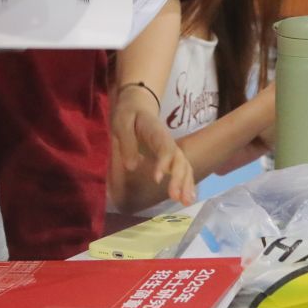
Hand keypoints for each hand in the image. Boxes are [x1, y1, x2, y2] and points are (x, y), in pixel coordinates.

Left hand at [114, 88, 196, 205]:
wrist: (138, 105)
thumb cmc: (128, 115)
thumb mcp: (121, 123)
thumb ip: (127, 143)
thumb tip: (132, 166)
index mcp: (156, 132)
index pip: (165, 147)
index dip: (164, 162)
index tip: (157, 179)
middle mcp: (168, 142)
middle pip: (180, 159)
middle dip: (179, 178)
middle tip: (175, 197)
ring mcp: (171, 149)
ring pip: (184, 165)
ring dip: (186, 184)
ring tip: (186, 202)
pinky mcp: (170, 157)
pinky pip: (182, 169)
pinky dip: (186, 183)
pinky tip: (186, 198)